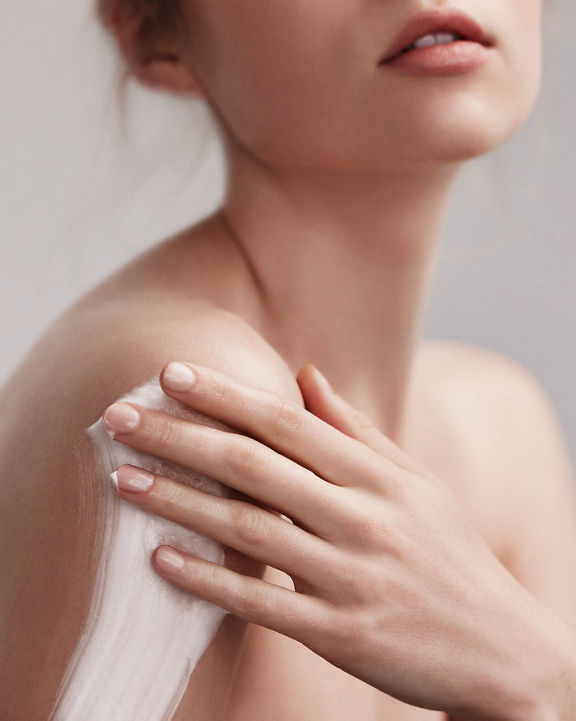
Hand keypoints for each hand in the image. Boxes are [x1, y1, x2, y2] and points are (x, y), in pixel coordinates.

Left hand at [102, 362, 556, 720]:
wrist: (502, 647)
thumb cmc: (447, 552)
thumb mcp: (413, 481)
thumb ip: (354, 428)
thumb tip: (306, 372)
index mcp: (377, 474)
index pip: (286, 421)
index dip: (224, 395)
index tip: (170, 373)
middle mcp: (362, 516)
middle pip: (253, 465)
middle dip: (180, 436)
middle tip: (118, 417)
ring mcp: (350, 575)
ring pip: (248, 529)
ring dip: (178, 502)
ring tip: (123, 479)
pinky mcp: (341, 632)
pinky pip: (261, 602)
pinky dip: (208, 579)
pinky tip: (160, 559)